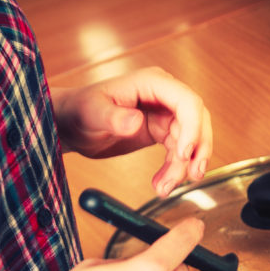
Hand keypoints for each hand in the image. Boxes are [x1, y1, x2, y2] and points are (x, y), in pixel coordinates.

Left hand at [53, 67, 212, 195]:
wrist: (71, 124)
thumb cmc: (78, 110)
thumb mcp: (92, 113)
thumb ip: (113, 117)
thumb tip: (135, 122)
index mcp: (152, 83)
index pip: (188, 102)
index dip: (193, 128)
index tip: (183, 154)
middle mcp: (164, 96)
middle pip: (198, 122)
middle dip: (197, 150)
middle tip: (191, 175)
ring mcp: (165, 114)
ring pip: (191, 141)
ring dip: (184, 166)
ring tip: (165, 187)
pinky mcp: (161, 132)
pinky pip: (179, 152)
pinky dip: (174, 170)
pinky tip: (161, 184)